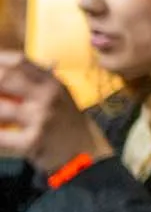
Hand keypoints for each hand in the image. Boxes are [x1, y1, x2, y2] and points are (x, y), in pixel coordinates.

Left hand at [0, 52, 114, 173]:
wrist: (82, 151)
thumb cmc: (63, 121)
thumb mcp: (56, 94)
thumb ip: (31, 80)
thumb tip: (0, 68)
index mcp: (51, 81)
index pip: (18, 61)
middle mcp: (47, 95)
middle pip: (5, 77)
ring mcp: (40, 117)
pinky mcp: (32, 141)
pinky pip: (0, 136)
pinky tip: (0, 132)